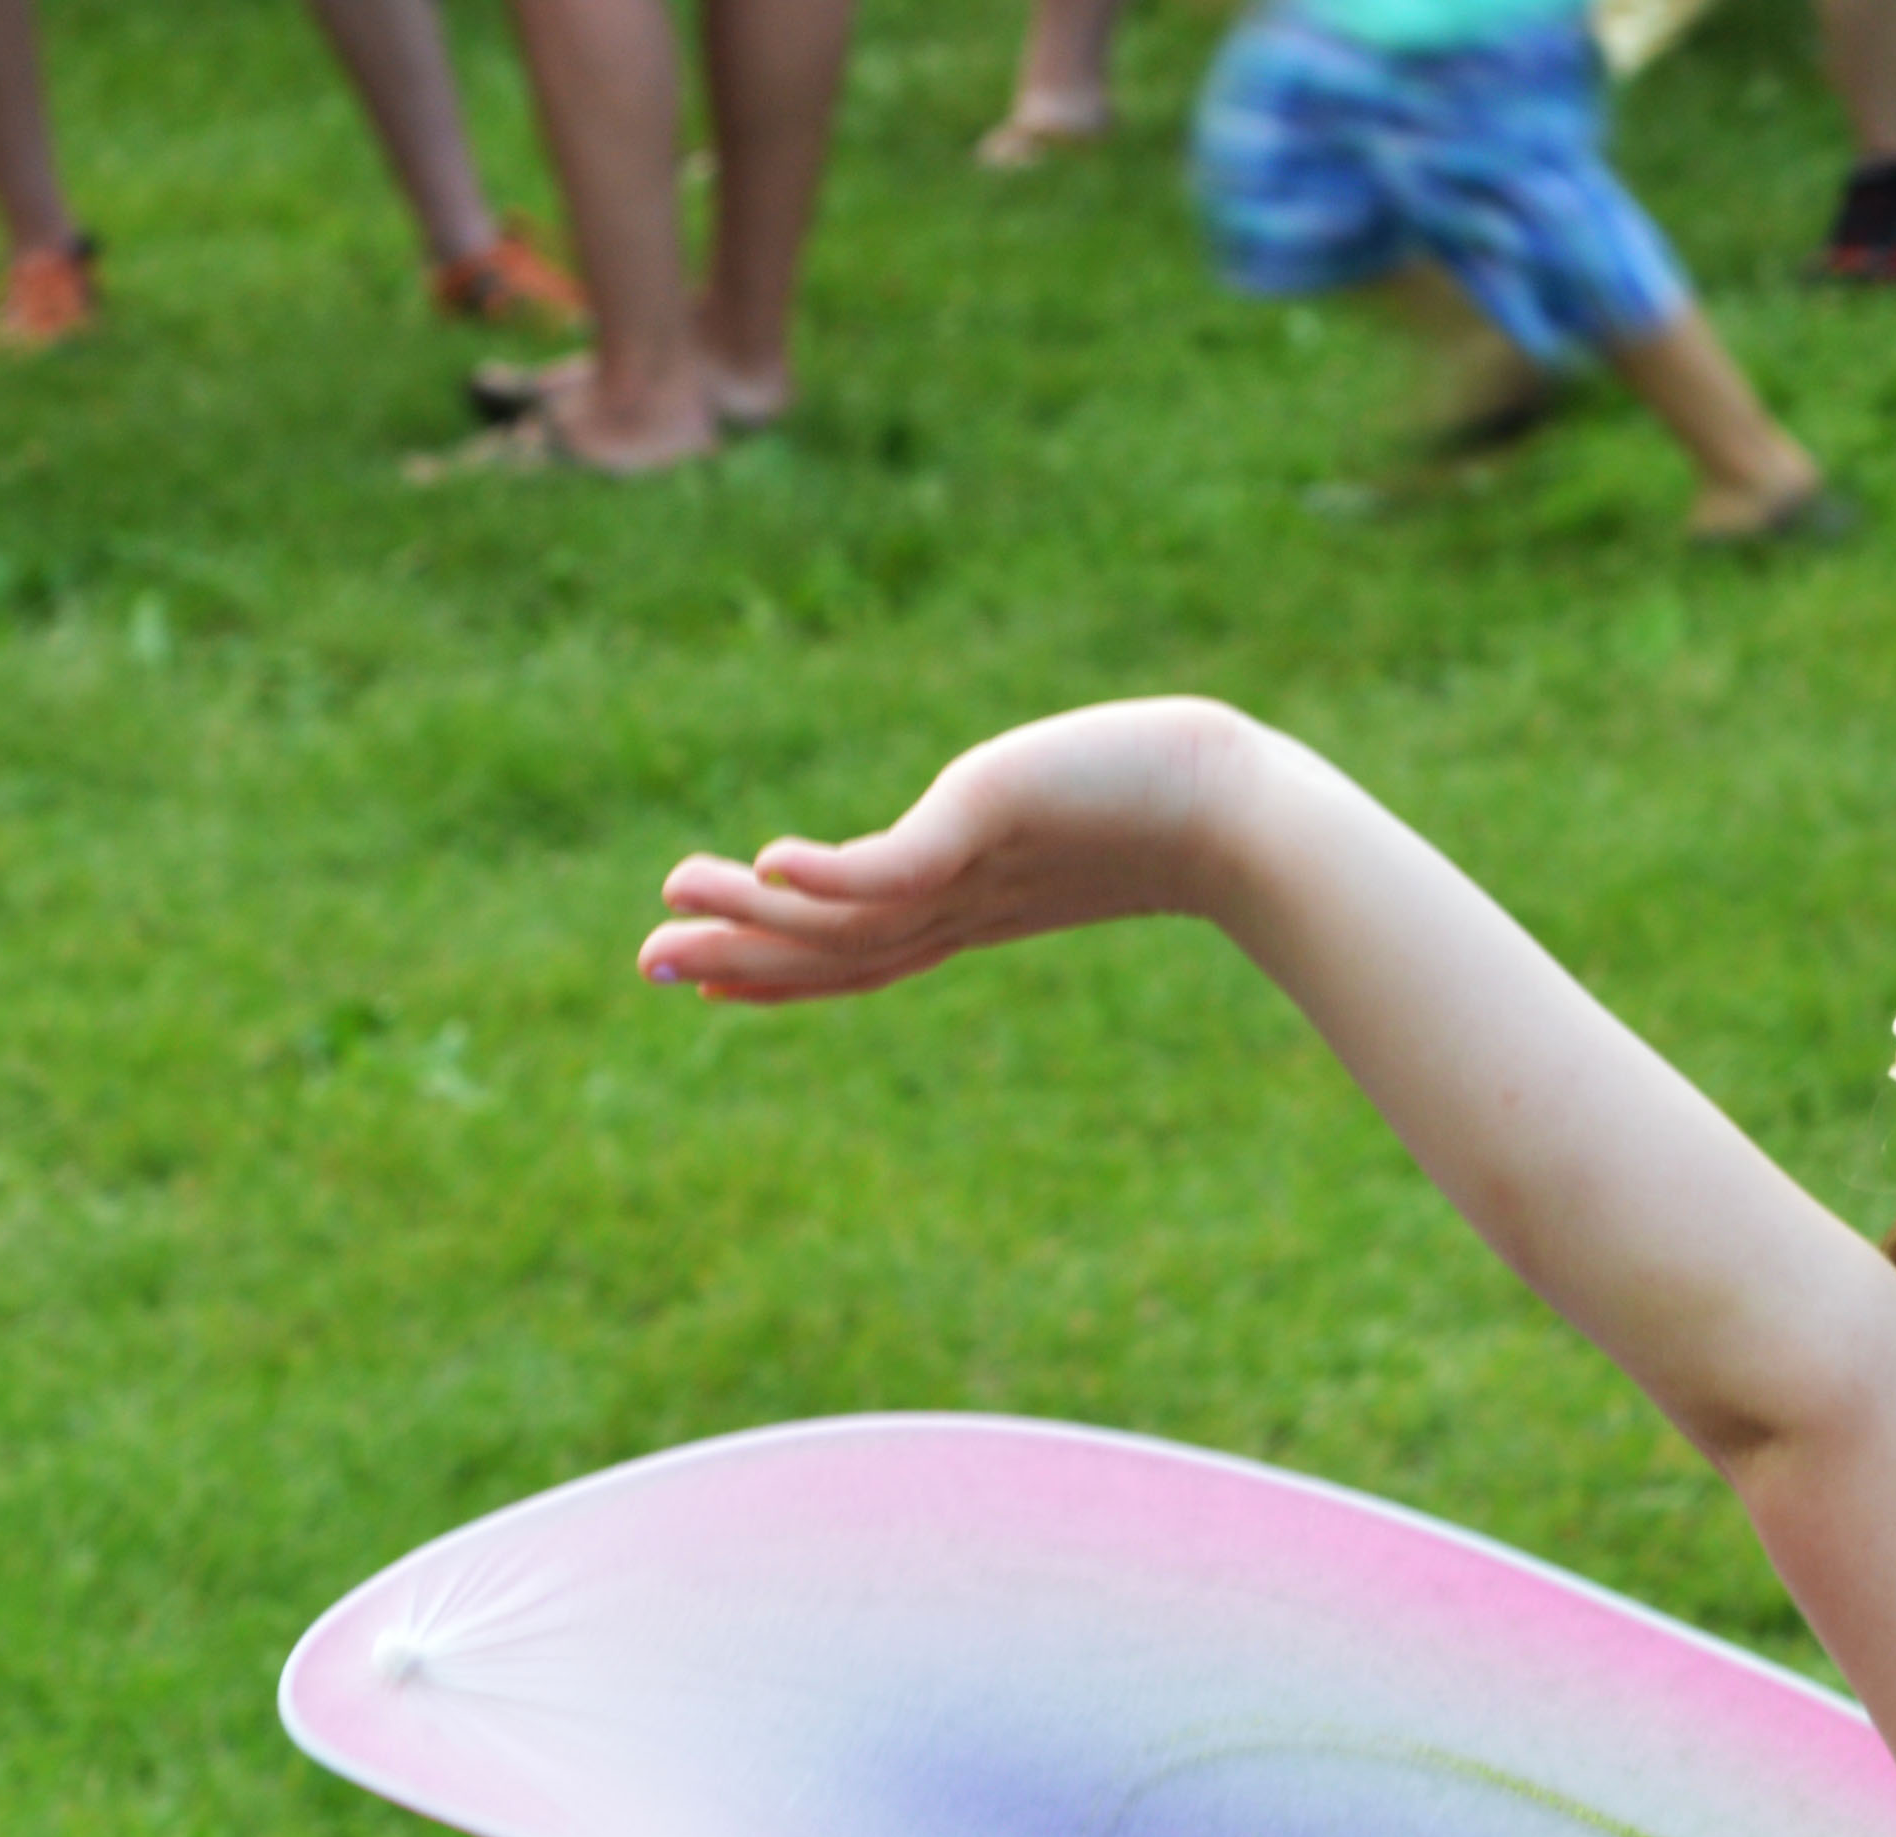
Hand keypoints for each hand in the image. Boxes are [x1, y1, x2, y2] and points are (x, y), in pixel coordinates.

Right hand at [637, 698, 1268, 1002]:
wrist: (1247, 810)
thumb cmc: (1179, 797)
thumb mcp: (1073, 814)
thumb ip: (1017, 826)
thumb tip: (1006, 815)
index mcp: (975, 907)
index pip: (862, 950)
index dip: (781, 966)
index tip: (704, 979)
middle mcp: (967, 904)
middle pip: (840, 949)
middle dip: (743, 956)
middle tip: (648, 963)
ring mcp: (979, 873)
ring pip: (851, 915)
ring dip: (757, 911)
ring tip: (671, 896)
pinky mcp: (993, 826)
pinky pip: (898, 868)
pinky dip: (831, 876)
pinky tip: (766, 863)